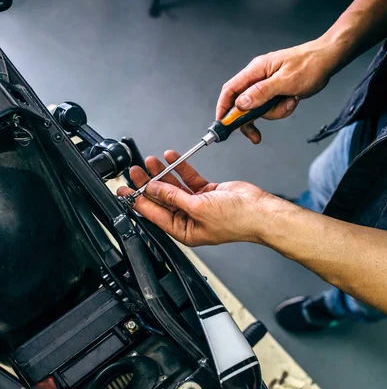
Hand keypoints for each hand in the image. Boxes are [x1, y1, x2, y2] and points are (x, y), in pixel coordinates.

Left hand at [117, 151, 280, 246]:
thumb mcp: (198, 208)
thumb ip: (174, 196)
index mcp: (184, 231)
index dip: (138, 200)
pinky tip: (172, 157)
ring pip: (174, 186)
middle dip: (148, 183)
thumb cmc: (237, 220)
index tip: (124, 190)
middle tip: (135, 171)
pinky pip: (188, 178)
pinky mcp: (207, 192)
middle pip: (162, 198)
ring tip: (150, 161)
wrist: (260, 210)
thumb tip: (154, 188)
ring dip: (163, 173)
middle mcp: (189, 219)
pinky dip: (181, 168)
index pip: (154, 214)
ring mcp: (198, 205)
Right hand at [216, 38, 337, 142]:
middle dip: (250, 120)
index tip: (222, 125)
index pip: (230, 90)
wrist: (327, 60)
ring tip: (289, 103)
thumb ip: (261, 93)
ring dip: (274, 113)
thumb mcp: (285, 81)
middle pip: (242, 104)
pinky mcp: (275, 92)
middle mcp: (258, 77)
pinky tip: (293, 100)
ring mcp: (267, 85)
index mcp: (256, 70)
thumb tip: (240, 104)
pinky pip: (272, 108)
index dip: (223, 108)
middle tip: (255, 135)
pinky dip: (282, 109)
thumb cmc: (309, 65)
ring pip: (260, 109)